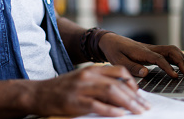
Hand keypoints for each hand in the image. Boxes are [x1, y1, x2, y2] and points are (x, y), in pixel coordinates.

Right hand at [32, 65, 149, 116]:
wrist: (38, 93)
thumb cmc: (61, 89)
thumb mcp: (82, 80)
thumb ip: (99, 83)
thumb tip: (120, 94)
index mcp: (91, 70)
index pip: (119, 70)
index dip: (132, 82)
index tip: (140, 94)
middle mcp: (88, 76)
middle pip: (118, 83)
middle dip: (135, 96)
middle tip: (145, 106)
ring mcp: (81, 88)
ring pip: (111, 92)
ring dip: (128, 103)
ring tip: (138, 111)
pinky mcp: (75, 101)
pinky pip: (97, 105)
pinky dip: (111, 110)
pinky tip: (120, 115)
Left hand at [98, 33, 183, 77]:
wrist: (111, 41)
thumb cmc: (114, 51)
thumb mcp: (118, 61)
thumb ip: (132, 67)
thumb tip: (146, 72)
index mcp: (142, 51)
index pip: (159, 58)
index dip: (168, 67)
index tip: (175, 76)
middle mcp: (150, 48)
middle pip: (170, 51)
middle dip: (181, 61)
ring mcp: (152, 49)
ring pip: (172, 50)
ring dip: (182, 59)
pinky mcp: (153, 51)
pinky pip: (168, 53)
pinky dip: (178, 58)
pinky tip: (183, 66)